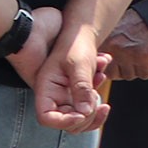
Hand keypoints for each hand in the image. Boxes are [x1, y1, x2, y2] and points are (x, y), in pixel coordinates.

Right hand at [31, 11, 111, 132]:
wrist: (78, 27)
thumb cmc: (71, 42)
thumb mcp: (77, 64)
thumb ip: (81, 89)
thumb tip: (85, 113)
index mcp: (46, 89)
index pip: (47, 117)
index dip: (64, 121)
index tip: (82, 113)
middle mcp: (54, 94)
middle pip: (67, 121)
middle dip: (87, 115)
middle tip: (98, 101)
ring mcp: (66, 92)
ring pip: (81, 114)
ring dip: (95, 102)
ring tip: (100, 77)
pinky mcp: (77, 89)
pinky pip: (88, 101)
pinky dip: (97, 92)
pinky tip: (102, 73)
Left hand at [100, 11, 147, 81]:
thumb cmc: (135, 25)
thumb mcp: (113, 31)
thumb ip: (105, 47)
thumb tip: (98, 69)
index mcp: (103, 41)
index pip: (99, 67)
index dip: (110, 67)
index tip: (117, 62)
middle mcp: (113, 47)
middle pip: (115, 75)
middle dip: (123, 69)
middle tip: (132, 56)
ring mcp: (128, 53)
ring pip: (130, 75)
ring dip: (137, 68)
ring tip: (142, 53)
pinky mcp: (144, 57)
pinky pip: (144, 74)